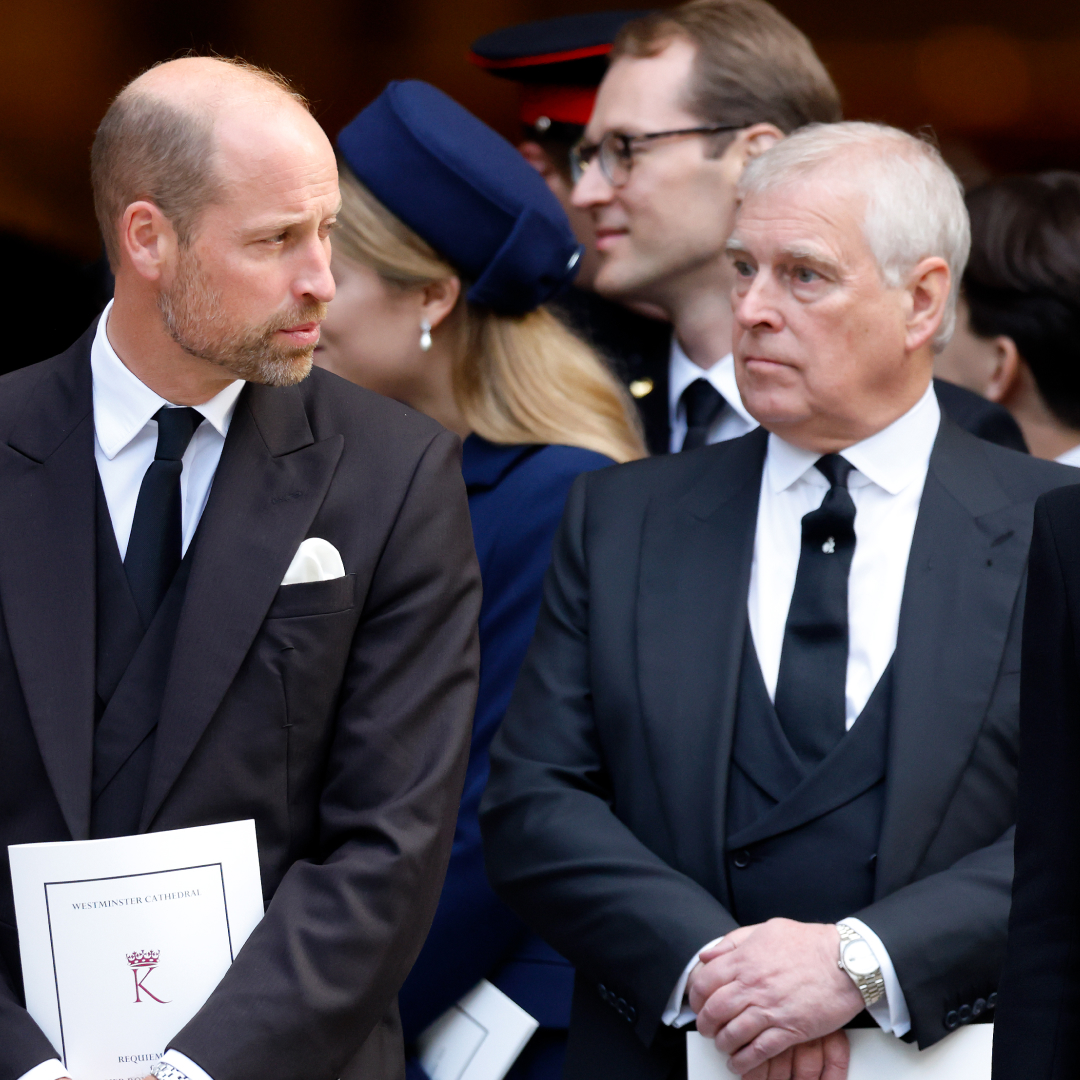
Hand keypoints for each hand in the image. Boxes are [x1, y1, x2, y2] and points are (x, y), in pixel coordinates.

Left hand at [687, 918, 863, 1075]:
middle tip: (706, 1028)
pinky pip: (759, 1051)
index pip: (705, 981)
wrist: (845, 961)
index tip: (697, 1003)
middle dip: (705, 1023)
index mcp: (745, 959)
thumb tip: (707, 955)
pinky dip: (745, 1061)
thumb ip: (734, 941)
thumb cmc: (809, 943)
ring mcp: (770, 1008)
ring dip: (723, 1043)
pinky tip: (740, 1063)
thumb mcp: (766, 930)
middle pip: (714, 1009)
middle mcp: (753, 984)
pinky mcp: (790, 1029)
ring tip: (723, 1045)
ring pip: (733, 1033)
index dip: (696, 996)